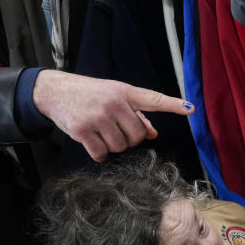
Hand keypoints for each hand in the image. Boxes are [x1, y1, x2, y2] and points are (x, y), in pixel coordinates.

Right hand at [32, 70, 194, 161]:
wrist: (54, 90)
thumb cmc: (90, 95)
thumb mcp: (114, 97)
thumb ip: (136, 114)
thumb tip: (153, 133)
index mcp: (125, 92)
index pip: (153, 99)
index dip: (173, 104)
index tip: (190, 108)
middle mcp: (113, 103)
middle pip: (138, 136)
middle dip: (130, 139)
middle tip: (115, 130)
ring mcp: (97, 116)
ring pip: (121, 147)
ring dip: (114, 146)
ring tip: (101, 132)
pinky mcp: (83, 130)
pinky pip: (102, 154)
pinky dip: (100, 154)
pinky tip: (92, 142)